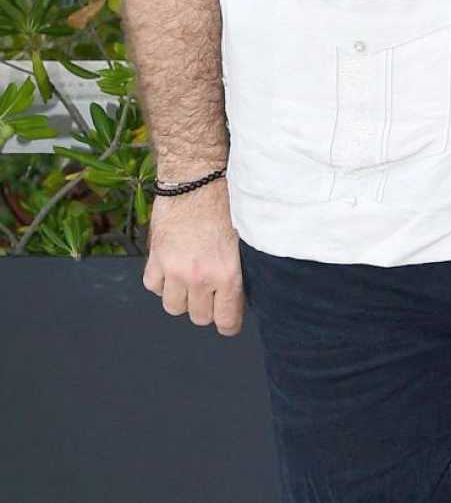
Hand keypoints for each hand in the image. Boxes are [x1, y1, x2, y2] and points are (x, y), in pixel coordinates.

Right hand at [142, 179, 243, 334]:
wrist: (196, 179)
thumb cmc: (227, 204)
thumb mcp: (245, 242)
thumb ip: (240, 271)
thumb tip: (239, 295)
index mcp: (227, 274)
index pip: (226, 321)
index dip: (228, 324)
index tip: (227, 320)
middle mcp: (199, 277)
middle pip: (199, 317)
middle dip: (206, 308)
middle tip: (211, 293)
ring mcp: (174, 269)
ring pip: (174, 307)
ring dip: (183, 298)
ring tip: (190, 281)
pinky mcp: (155, 257)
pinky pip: (153, 286)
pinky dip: (161, 282)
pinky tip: (172, 269)